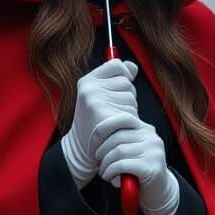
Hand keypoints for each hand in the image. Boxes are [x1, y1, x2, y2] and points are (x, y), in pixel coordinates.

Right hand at [60, 59, 138, 187]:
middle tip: (114, 112)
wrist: (81, 149)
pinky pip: (130, 113)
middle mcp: (89, 88)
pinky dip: (131, 122)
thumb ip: (116, 79)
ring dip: (129, 110)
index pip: (117, 65)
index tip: (121, 88)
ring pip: (131, 98)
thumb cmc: (95, 122)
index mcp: (88, 81)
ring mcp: (95, 101)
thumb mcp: (100, 96)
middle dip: (127, 97)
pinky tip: (120, 128)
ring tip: (114, 121)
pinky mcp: (103, 116)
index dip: (125, 75)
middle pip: (126, 83)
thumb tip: (133, 67)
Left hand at [93, 111, 179, 214]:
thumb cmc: (139, 171)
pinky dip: (110, 171)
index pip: (123, 119)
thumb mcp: (132, 151)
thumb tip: (96, 134)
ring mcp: (154, 152)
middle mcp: (152, 138)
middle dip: (102, 151)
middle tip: (99, 163)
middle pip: (117, 138)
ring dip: (105, 164)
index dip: (104, 128)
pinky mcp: (152, 167)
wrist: (159, 194)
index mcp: (146, 129)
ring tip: (104, 172)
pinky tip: (108, 177)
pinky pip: (122, 165)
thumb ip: (121, 140)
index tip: (94, 143)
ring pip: (118, 151)